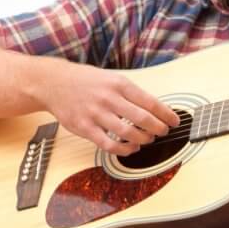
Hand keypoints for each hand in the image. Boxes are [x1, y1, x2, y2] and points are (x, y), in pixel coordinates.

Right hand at [33, 60, 179, 155]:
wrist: (54, 83)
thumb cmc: (86, 81)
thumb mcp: (111, 78)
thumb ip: (129, 93)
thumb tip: (154, 109)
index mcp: (119, 84)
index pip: (150, 101)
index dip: (166, 114)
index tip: (174, 121)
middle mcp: (109, 98)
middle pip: (143, 119)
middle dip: (158, 129)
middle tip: (163, 132)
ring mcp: (96, 114)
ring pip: (128, 133)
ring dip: (143, 140)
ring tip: (147, 140)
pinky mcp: (85, 128)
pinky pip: (109, 145)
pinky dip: (124, 150)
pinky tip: (131, 148)